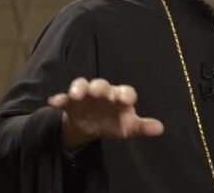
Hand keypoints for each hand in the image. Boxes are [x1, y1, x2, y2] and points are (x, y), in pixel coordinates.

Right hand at [48, 77, 164, 151]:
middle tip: (98, 91)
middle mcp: (103, 92)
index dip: (125, 95)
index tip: (126, 101)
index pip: (125, 92)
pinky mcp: (70, 102)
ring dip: (79, 88)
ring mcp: (85, 95)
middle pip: (101, 85)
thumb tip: (160, 128)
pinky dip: (59, 98)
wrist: (91, 125)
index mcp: (119, 96)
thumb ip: (143, 127)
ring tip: (76, 95)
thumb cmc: (114, 122)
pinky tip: (53, 102)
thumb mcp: (128, 127)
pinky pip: (63, 98)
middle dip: (100, 87)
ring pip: (82, 86)